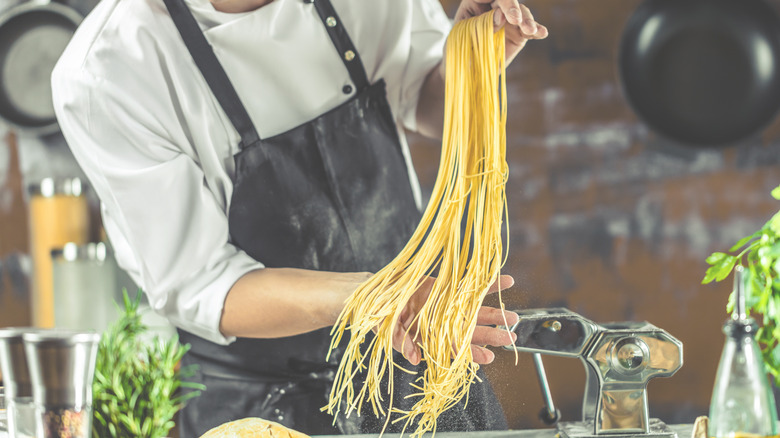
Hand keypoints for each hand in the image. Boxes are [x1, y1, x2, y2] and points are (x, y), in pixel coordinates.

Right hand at [392, 275, 518, 365]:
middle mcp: (444, 324)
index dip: (472, 354)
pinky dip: (489, 285)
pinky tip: (506, 282)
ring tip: (514, 317)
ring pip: (476, 312)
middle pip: (472, 332)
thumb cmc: (382, 317)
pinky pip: (471, 287)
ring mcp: (448, 307)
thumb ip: (402, 343)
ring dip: (496, 314)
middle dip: (493, 336)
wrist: (379, 293)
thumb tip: (415, 359)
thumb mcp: (388, 330)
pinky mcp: (449, 289)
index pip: (455, 349)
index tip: (489, 357)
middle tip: (512, 337)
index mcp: (431, 338)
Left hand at [454, 0, 548, 63]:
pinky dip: (536, 31)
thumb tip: (500, 15)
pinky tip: (542, 33)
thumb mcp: (464, 37)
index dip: (502, 1)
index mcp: (475, 2)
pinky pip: (529, 30)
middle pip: (507, 1)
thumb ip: (480, 26)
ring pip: (521, 13)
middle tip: (516, 20)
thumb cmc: (459, 49)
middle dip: (514, 9)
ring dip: (527, 21)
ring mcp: (508, 20)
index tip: (504, 12)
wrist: (464, 68)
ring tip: (531, 30)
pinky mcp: (518, 34)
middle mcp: (494, 7)